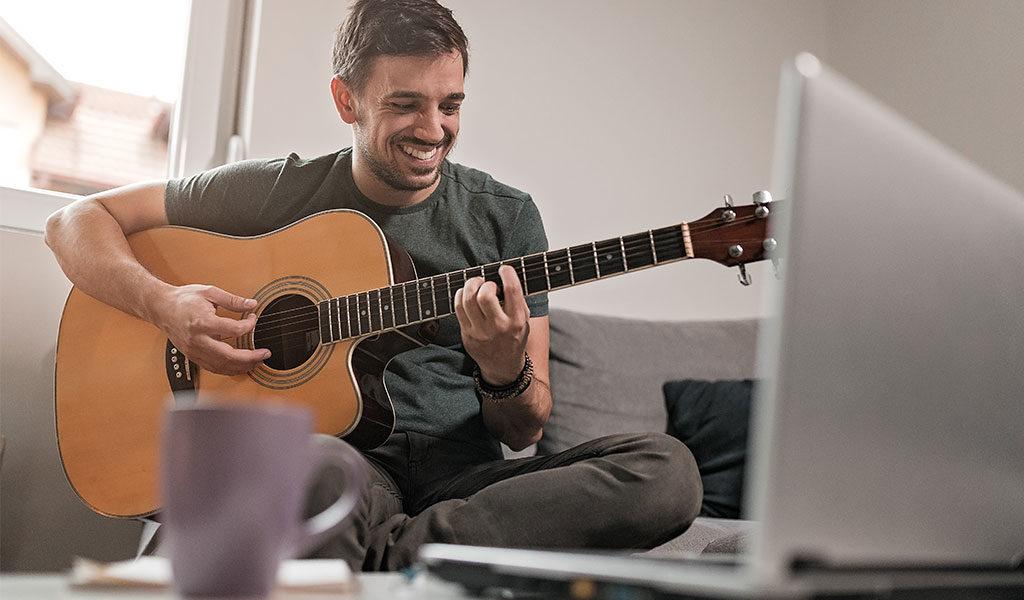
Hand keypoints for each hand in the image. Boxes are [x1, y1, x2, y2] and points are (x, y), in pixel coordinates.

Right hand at [150, 284, 270, 374]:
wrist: (161, 308)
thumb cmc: (184, 299)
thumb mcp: (209, 292)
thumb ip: (232, 300)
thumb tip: (252, 304)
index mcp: (202, 322)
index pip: (233, 329)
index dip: (249, 325)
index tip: (253, 319)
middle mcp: (197, 340)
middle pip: (228, 355)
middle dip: (250, 357)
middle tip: (265, 354)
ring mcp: (194, 351)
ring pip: (221, 366)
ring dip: (242, 367)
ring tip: (257, 362)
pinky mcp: (193, 356)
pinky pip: (213, 368)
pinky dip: (229, 370)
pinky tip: (241, 366)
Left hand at [454, 265, 528, 384]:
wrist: (503, 367)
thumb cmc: (514, 339)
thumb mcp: (525, 321)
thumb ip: (517, 301)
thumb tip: (506, 276)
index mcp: (517, 321)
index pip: (512, 291)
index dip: (507, 274)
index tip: (504, 269)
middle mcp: (499, 327)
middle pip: (485, 296)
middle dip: (485, 283)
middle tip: (487, 284)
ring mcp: (481, 332)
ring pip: (468, 300)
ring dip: (470, 285)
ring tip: (475, 284)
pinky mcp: (467, 334)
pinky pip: (458, 309)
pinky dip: (460, 296)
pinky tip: (466, 294)